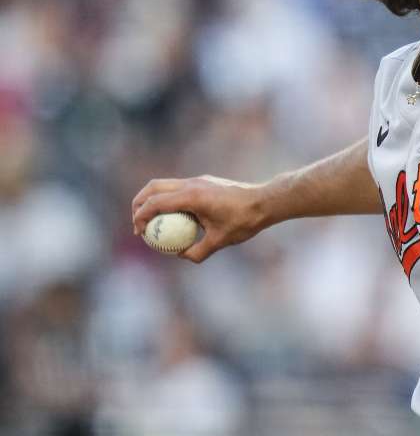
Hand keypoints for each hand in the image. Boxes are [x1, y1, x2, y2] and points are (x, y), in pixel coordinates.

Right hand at [131, 175, 266, 262]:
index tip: (140, 232)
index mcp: (192, 196)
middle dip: (139, 203)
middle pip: (153, 187)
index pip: (155, 203)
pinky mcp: (204, 182)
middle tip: (137, 223)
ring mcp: (198, 180)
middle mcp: (192, 184)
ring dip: (153, 199)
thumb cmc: (244, 221)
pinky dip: (169, 198)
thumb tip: (180, 255)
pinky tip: (174, 217)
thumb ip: (197, 251)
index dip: (141, 217)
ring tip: (151, 220)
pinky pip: (178, 188)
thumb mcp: (220, 241)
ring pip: (165, 184)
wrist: (265, 202)